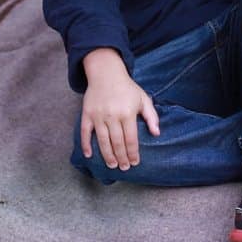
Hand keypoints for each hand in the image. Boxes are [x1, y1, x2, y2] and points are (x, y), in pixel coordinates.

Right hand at [79, 47, 159, 169]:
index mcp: (128, 113)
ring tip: (112, 165)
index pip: (131, 139)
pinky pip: (85, 132)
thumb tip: (156, 133)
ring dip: (107, 155)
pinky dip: (85, 145)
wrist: (106, 73)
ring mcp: (98, 116)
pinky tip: (89, 155)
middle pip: (117, 142)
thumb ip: (151, 116)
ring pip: (102, 141)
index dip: (133, 153)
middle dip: (121, 157)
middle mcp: (112, 116)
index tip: (135, 162)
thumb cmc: (127, 88)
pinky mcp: (87, 114)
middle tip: (124, 168)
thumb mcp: (143, 98)